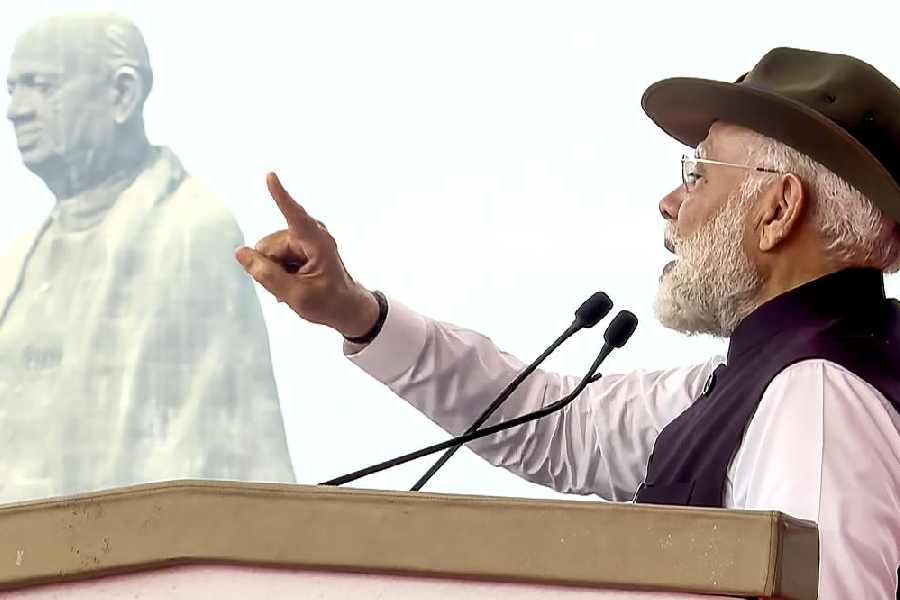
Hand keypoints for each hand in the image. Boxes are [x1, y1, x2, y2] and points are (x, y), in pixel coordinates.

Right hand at [235, 173, 379, 337]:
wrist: (345, 307)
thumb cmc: (328, 302)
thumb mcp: (296, 296)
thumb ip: (267, 275)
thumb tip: (240, 252)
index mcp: (317, 242)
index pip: (295, 215)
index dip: (281, 195)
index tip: (271, 175)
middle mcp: (308, 233)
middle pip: (267, 246)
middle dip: (270, 267)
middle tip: (292, 287)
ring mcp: (301, 238)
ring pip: (266, 252)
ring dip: (275, 271)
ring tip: (296, 284)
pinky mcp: (295, 244)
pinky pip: (271, 255)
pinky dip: (278, 271)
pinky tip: (293, 282)